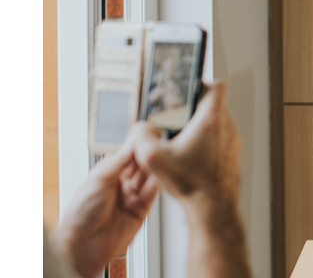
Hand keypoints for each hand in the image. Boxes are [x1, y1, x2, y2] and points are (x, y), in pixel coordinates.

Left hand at [51, 141, 158, 277]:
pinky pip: (154, 192)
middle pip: (140, 164)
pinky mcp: (142, 209)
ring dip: (155, 167)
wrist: (83, 245)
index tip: (148, 134)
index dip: (137, 144)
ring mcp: (131, 196)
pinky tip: (164, 172)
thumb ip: (120, 160)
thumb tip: (134, 141)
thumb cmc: (81, 214)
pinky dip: (160, 182)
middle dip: (148, 154)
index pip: (127, 154)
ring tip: (162, 156)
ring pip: (149, 177)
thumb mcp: (99, 179)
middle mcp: (120, 183)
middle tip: (158, 144)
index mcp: (106, 173)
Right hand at [133, 81, 251, 277]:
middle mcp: (226, 129)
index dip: (202, 82)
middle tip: (179, 116)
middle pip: (215, 105)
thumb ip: (141, 137)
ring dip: (202, 127)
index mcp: (211, 120)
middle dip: (195, 108)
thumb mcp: (154, 158)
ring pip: (218, 124)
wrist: (213, 209)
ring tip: (182, 138)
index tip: (189, 87)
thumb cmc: (192, 184)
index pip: (217, 86)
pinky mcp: (232, 157)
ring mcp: (232, 143)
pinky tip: (191, 156)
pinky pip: (221, 141)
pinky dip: (208, 144)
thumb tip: (139, 129)